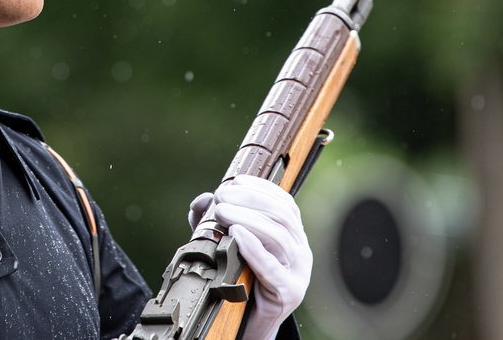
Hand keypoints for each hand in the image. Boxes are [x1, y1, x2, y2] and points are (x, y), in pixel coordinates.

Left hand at [210, 175, 311, 339]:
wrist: (249, 323)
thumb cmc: (241, 281)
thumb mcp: (229, 246)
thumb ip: (215, 222)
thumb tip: (202, 200)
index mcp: (292, 237)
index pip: (285, 204)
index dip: (261, 188)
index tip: (235, 180)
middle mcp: (300, 252)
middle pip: (282, 215)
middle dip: (250, 200)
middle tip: (221, 196)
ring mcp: (297, 273)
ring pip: (279, 237)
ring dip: (248, 218)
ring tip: (222, 212)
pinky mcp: (288, 292)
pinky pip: (272, 267)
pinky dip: (254, 247)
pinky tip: (236, 234)